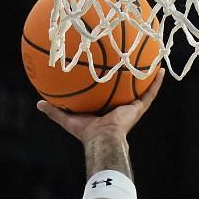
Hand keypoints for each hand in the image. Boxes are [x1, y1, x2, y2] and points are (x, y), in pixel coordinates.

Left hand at [34, 68, 164, 142]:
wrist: (102, 138)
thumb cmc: (87, 132)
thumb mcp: (68, 118)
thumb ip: (54, 110)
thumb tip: (38, 103)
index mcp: (107, 109)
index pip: (109, 94)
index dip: (110, 84)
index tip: (110, 71)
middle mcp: (121, 106)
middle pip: (126, 89)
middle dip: (130, 77)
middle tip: (130, 61)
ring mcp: (132, 107)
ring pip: (142, 88)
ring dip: (148, 77)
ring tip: (152, 61)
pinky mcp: (139, 107)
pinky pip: (150, 93)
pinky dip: (156, 83)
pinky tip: (160, 70)